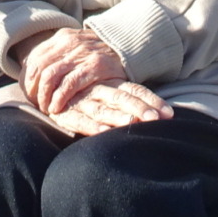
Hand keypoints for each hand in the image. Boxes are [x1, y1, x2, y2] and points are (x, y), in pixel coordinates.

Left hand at [17, 26, 128, 115]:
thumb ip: (59, 56)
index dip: (29, 78)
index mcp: (62, 37)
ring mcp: (81, 54)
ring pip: (50, 75)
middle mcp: (69, 42)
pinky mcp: (94, 67)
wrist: (128, 45)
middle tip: (36, 103)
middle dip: (34, 89)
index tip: (30, 93)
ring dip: (44, 95)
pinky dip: (59, 98)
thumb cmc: (99, 53)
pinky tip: (57, 107)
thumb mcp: (78, 47)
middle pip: (39, 67)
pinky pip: (69, 84)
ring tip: (46, 108)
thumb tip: (35, 75)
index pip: (35, 57)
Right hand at [45, 80, 173, 135]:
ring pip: (103, 109)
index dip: (152, 100)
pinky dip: (91, 126)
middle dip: (140, 108)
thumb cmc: (87, 91)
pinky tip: (103, 132)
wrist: (49, 84)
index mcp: (112, 84)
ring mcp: (83, 101)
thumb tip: (159, 111)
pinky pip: (80, 120)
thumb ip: (128, 96)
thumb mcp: (106, 89)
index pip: (135, 90)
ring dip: (117, 116)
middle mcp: (100, 90)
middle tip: (156, 118)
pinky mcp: (67, 113)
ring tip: (131, 122)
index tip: (169, 113)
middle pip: (122, 98)